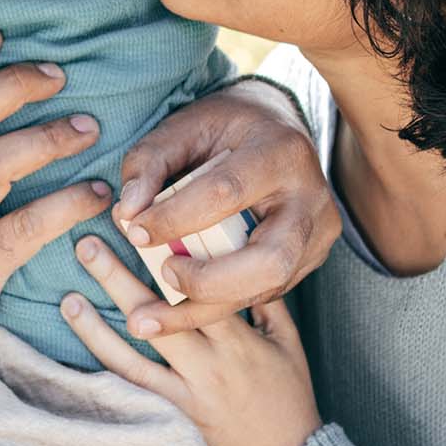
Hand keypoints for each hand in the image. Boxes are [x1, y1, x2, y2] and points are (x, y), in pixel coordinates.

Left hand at [59, 237, 319, 445]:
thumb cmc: (289, 400)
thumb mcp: (289, 345)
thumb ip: (264, 300)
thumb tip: (237, 257)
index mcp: (238, 340)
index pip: (198, 288)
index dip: (166, 256)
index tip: (141, 228)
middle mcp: (208, 366)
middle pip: (156, 313)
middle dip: (118, 276)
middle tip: (86, 244)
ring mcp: (186, 396)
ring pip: (134, 355)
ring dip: (96, 325)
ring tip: (68, 298)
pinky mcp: (170, 421)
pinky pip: (132, 391)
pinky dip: (105, 367)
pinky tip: (82, 349)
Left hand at [113, 79, 338, 337]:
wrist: (277, 129)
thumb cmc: (226, 127)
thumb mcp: (183, 127)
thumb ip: (150, 163)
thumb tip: (128, 214)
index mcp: (280, 152)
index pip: (226, 193)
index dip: (175, 218)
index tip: (133, 231)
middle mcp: (310, 198)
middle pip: (269, 260)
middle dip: (208, 281)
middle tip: (162, 275)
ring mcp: (318, 235)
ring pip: (267, 287)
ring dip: (204, 309)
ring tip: (148, 319)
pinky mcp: (309, 260)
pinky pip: (261, 293)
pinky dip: (215, 306)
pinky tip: (174, 313)